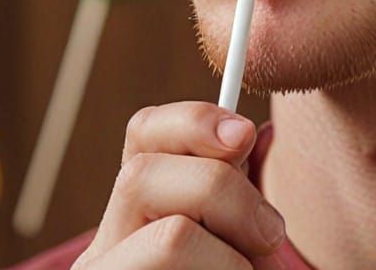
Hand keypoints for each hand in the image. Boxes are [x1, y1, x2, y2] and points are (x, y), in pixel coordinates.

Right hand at [72, 101, 287, 267]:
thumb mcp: (243, 241)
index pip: (143, 132)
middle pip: (143, 174)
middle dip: (225, 193)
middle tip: (270, 235)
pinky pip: (175, 264)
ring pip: (172, 237)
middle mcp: (105, 245)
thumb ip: (242, 196)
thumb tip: (262, 132)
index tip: (245, 134)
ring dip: (233, 256)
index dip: (194, 120)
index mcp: (137, 214)